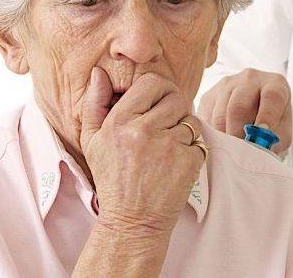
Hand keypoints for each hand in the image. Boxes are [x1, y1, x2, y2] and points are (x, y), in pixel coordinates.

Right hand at [80, 67, 205, 236]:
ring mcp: (168, 146)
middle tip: (165, 124)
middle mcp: (143, 131)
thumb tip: (100, 72)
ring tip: (168, 147)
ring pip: (190, 118)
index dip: (158, 90)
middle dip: (173, 107)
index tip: (156, 102)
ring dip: (183, 129)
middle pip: (176, 97)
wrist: (132, 221)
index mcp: (119, 122)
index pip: (151, 83)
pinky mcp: (188, 161)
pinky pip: (199, 140)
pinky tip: (175, 162)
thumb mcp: (92, 141)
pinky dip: (192, 149)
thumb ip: (95, 103)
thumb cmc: (112, 179)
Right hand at [198, 68, 291, 152]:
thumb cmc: (272, 122)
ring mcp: (227, 84)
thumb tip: (257, 148)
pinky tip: (221, 142)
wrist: (256, 108)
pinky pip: (206, 118)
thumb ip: (274, 139)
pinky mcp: (209, 94)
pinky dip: (212, 134)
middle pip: (239, 106)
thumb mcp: (281, 131)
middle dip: (238, 134)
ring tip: (231, 149)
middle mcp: (250, 78)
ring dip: (224, 137)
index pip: (272, 96)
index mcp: (275, 84)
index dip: (267, 117)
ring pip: (220, 114)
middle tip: (240, 152)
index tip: (261, 137)